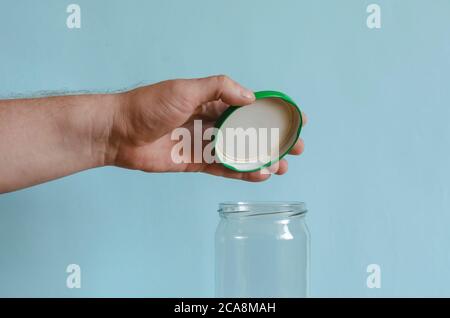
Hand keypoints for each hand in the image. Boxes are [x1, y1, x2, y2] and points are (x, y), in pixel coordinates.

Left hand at [108, 75, 305, 181]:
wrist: (118, 132)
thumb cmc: (148, 105)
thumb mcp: (185, 89)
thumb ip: (218, 89)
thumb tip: (250, 97)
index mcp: (210, 100)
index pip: (249, 106)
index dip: (272, 111)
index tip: (293, 117)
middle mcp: (210, 121)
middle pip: (249, 131)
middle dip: (273, 139)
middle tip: (294, 147)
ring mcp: (203, 143)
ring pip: (239, 152)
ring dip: (261, 159)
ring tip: (281, 165)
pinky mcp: (195, 162)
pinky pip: (223, 168)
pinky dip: (241, 172)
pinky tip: (259, 174)